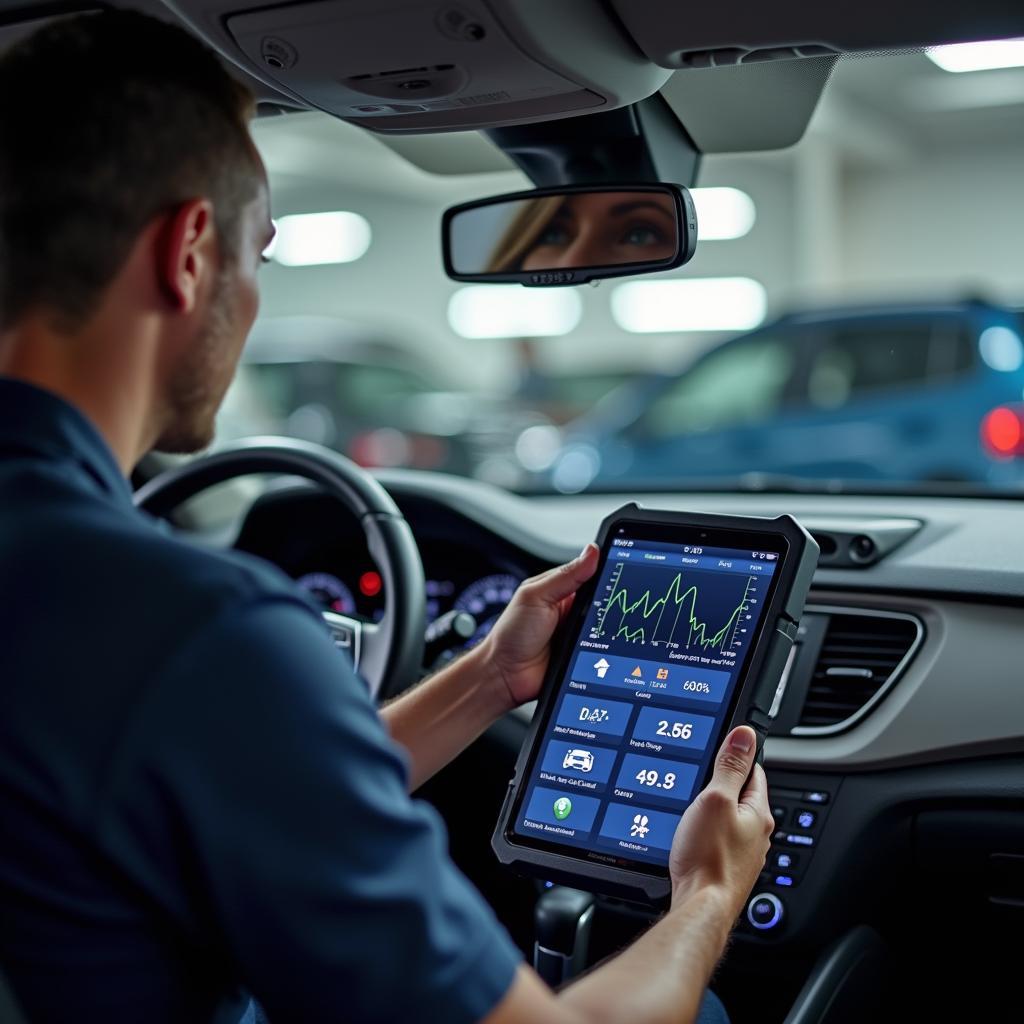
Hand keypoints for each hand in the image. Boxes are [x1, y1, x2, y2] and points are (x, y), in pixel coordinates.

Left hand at [477, 544, 599, 709]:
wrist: (505, 674)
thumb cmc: (511, 633)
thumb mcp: (536, 596)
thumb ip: (565, 575)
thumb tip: (592, 551)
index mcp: (560, 589)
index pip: (591, 574)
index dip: (607, 569)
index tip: (623, 565)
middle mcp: (572, 609)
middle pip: (604, 600)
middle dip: (610, 602)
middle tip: (608, 605)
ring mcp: (580, 632)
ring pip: (608, 625)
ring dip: (609, 627)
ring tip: (601, 628)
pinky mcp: (586, 654)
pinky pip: (604, 648)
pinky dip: (608, 648)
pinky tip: (606, 647)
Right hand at [668, 726, 773, 912]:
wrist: (700, 907)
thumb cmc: (709, 858)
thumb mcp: (715, 799)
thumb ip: (729, 768)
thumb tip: (745, 736)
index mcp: (758, 813)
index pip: (753, 771)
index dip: (734, 756)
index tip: (720, 747)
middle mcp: (755, 834)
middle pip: (739, 796)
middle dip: (719, 784)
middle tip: (697, 776)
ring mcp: (741, 853)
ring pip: (727, 819)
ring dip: (710, 810)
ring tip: (690, 804)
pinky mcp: (725, 868)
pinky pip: (716, 839)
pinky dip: (704, 832)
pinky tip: (690, 834)